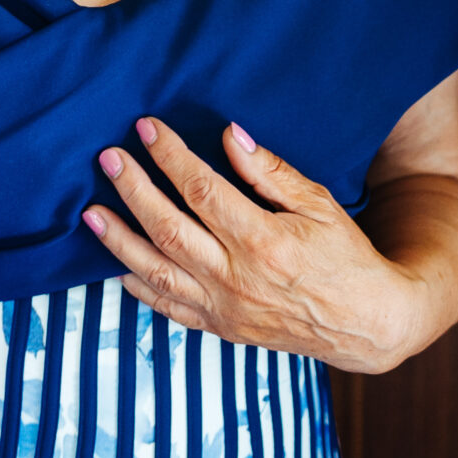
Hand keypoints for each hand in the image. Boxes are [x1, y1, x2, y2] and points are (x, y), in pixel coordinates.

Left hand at [83, 115, 433, 371]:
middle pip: (168, 228)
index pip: (201, 190)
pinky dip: (139, 288)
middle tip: (108, 158)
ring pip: (157, 272)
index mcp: (263, 240)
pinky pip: (169, 308)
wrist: (366, 324)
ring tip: (90, 214)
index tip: (146, 128)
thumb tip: (229, 135)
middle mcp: (236, 277)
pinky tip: (118, 267)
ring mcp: (224, 308)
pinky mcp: (221, 328)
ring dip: (119, 240)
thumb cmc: (346, 256)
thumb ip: (270, 171)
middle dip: (133, 189)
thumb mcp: (319, 203)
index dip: (170, 156)